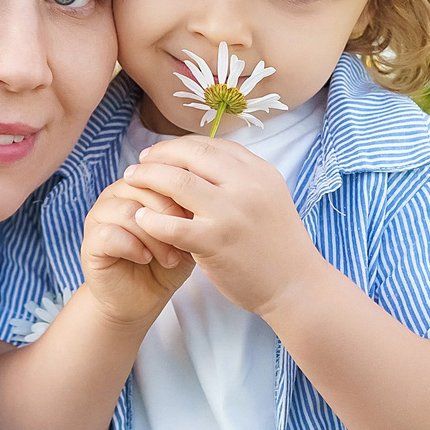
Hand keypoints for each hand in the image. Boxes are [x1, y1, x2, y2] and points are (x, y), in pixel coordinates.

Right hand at [79, 179, 193, 327]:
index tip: (198, 219)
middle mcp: (117, 194)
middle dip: (170, 217)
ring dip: (154, 237)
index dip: (182, 193)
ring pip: (127, 211)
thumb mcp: (186, 234)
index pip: (161, 171)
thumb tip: (200, 197)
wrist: (142, 298)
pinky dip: (133, 248)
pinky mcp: (90, 242)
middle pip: (145, 188)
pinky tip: (145, 259)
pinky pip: (109, 234)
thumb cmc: (165, 263)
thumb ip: (190, 212)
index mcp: (141, 184)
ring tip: (169, 257)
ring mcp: (100, 216)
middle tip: (186, 243)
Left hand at [121, 135, 320, 317]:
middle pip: (190, 154)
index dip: (179, 145)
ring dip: (148, 178)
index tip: (160, 152)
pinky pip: (172, 223)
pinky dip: (151, 218)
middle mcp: (247, 185)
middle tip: (139, 164)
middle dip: (158, 155)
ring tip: (132, 182)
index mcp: (259, 171)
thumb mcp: (266, 198)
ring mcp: (231, 212)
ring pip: (176, 181)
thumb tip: (198, 161)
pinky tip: (141, 218)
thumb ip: (238, 179)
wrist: (296, 286)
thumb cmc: (277, 245)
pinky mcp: (215, 241)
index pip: (211, 143)